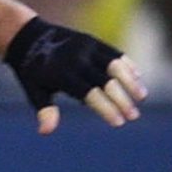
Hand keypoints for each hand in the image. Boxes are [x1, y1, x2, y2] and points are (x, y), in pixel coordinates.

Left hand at [2, 17, 147, 133]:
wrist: (29, 38)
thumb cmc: (33, 73)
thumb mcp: (34, 91)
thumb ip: (45, 110)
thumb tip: (45, 132)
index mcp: (61, 74)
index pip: (89, 94)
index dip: (105, 109)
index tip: (119, 123)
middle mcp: (76, 59)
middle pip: (105, 82)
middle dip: (122, 100)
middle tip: (134, 116)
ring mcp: (86, 48)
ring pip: (114, 66)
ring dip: (130, 81)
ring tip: (141, 97)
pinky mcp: (93, 41)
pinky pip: (114, 53)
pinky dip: (126, 65)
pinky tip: (137, 78)